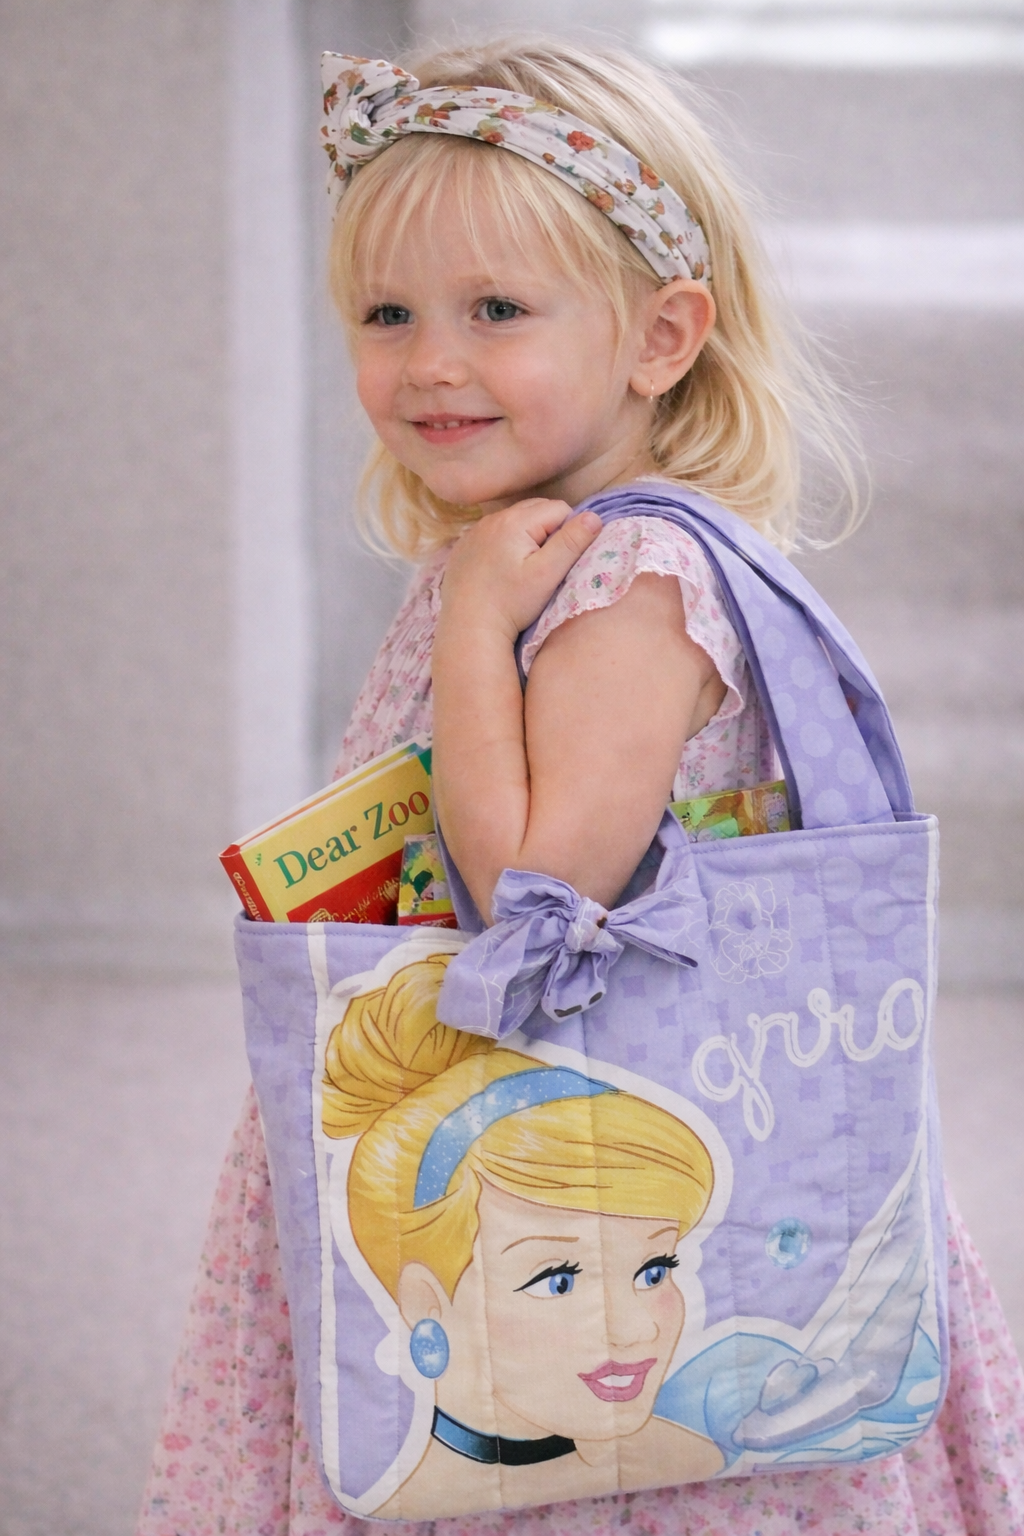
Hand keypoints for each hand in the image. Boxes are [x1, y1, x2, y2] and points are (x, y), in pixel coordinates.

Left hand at [440, 499, 602, 641]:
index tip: (559, 560)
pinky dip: (504, 544)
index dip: (568, 532)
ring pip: (515, 521)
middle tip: (544, 565)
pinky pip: (494, 533)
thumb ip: (571, 543)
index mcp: (516, 520)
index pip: (559, 509)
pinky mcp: (464, 545)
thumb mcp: (547, 575)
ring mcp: (475, 530)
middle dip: (548, 530)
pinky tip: (502, 570)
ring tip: (523, 568)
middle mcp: (493, 518)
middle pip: (536, 510)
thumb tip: (594, 517)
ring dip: (526, 536)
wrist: (467, 628)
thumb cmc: (511, 604)